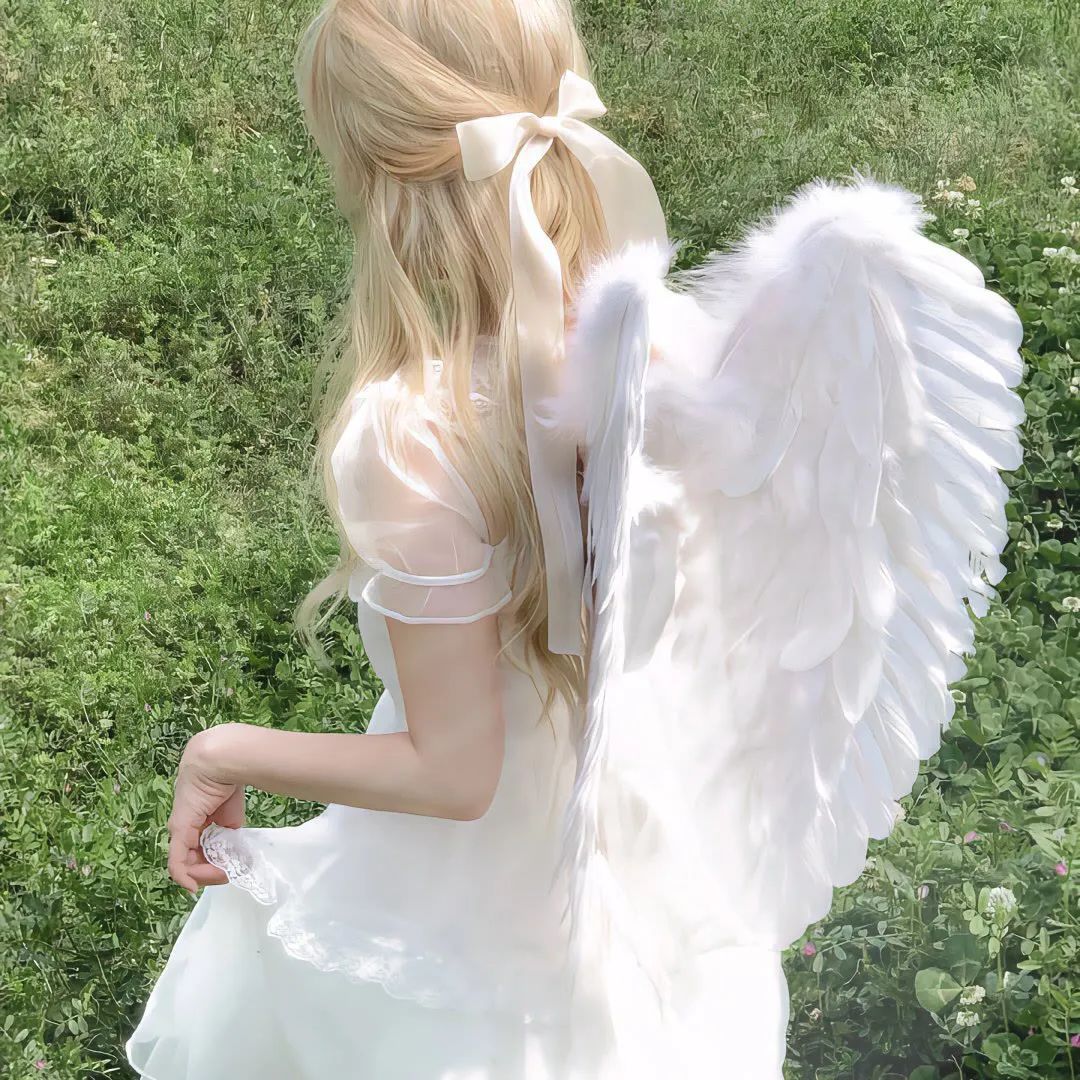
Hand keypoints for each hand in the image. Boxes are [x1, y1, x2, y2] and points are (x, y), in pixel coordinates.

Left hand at [167, 725, 244, 894]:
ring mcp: (178, 830)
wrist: (218, 763)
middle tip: (227, 874)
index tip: (230, 869)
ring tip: (222, 874)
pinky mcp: (178, 830)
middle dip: (210, 873)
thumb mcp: (230, 815)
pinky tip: (192, 886)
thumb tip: (231, 848)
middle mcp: (183, 829)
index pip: (199, 851)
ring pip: (185, 864)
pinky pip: (177, 861)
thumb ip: (227, 832)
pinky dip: (184, 877)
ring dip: (204, 875)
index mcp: (195, 822)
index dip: (214, 865)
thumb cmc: (225, 782)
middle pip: (192, 861)